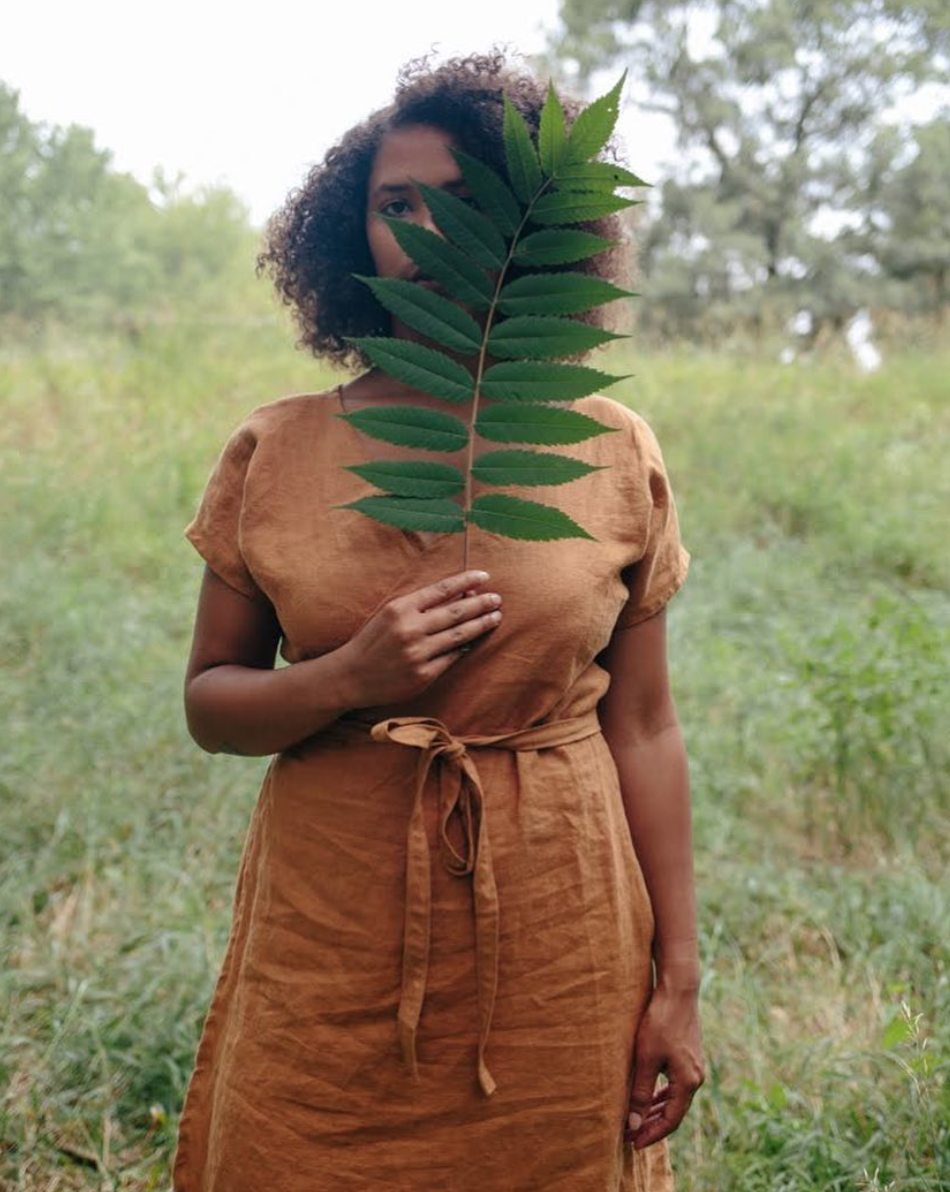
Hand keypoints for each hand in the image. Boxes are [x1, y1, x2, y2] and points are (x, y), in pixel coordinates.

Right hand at [339, 569, 501, 707]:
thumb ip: (419, 605)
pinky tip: (475, 641)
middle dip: (481, 603)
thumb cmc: (372, 641)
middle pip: (456, 612)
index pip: (441, 589)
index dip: (466, 581)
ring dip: (481, 624)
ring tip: (496, 617)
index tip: (484, 576)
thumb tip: (457, 593)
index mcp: (400, 608)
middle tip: (498, 599)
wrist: (350, 676)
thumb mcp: (389, 614)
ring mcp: (418, 653)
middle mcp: (410, 629)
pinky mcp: (423, 675)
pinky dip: (465, 647)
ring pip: (459, 635)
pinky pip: (452, 658)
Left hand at [625, 984, 703, 1149]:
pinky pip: (676, 1084)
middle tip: (632, 1136)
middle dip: (653, 1125)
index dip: (652, 1134)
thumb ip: (641, 1092)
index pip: (671, 1120)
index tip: (634, 1143)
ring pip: (676, 1098)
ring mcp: (695, 1066)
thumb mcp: (646, 1059)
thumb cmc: (660, 1022)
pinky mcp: (689, 1055)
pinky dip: (663, 1095)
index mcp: (688, 1082)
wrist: (678, 991)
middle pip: (675, 1112)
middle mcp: (696, 1077)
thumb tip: (634, 1123)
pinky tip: (651, 1096)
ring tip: (639, 1121)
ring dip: (658, 1111)